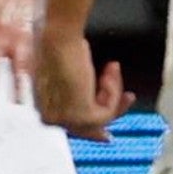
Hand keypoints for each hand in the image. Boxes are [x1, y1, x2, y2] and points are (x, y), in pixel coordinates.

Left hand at [33, 26, 134, 140]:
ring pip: (102, 117)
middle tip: (130, 97)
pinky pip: (108, 111)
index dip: (93, 132)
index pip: (71, 128)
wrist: (59, 37)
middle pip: (89, 126)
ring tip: (112, 69)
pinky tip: (109, 72)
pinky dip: (113, 90)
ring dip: (113, 90)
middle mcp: (51, 118)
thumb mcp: (70, 71)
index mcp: (42, 108)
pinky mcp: (81, 116)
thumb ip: (81, 90)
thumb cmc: (60, 45)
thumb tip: (97, 103)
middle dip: (113, 109)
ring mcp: (65, 119)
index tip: (107, 136)